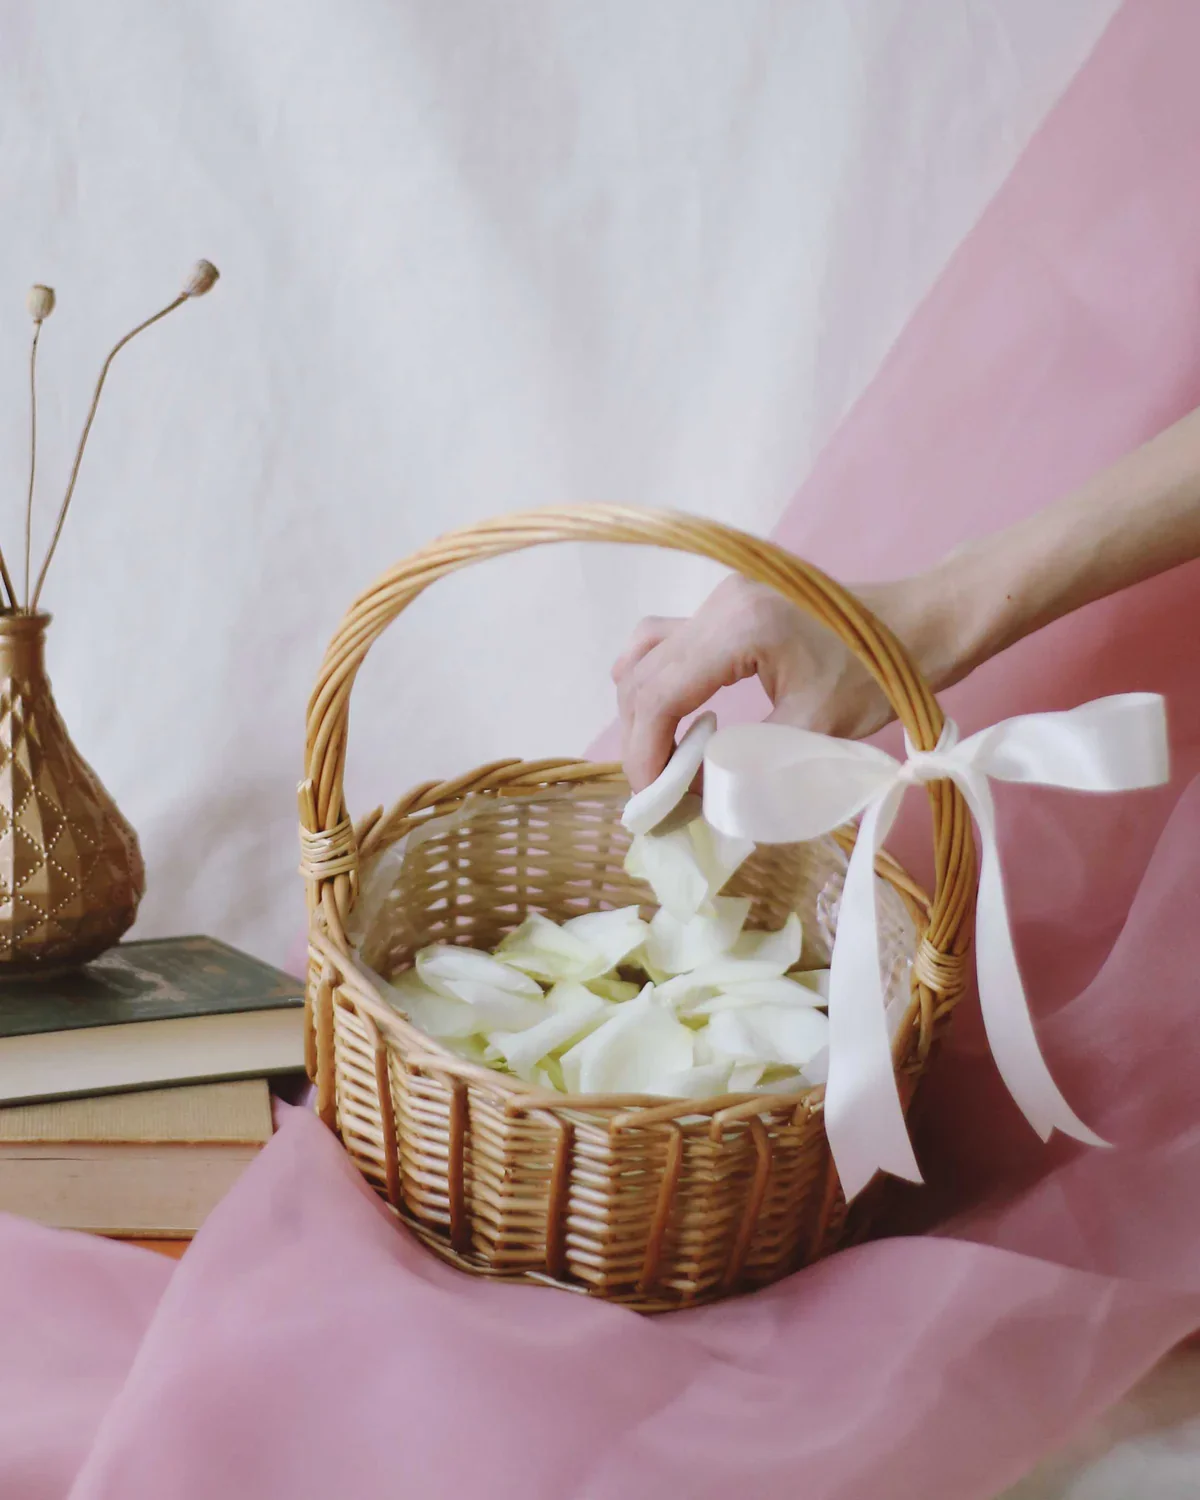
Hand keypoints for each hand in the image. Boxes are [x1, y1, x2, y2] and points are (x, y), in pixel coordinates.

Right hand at [613, 572, 966, 790]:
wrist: (920, 625)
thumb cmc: (879, 677)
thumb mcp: (814, 731)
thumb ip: (747, 764)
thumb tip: (694, 801)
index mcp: (739, 627)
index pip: (659, 694)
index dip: (645, 754)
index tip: (653, 802)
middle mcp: (719, 603)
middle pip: (642, 676)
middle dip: (641, 741)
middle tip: (657, 793)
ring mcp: (720, 598)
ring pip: (645, 656)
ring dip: (644, 711)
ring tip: (661, 759)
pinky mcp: (727, 605)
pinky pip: (665, 642)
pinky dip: (656, 682)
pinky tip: (666, 715)